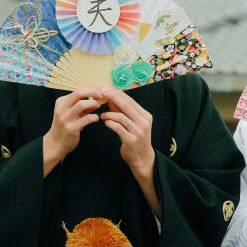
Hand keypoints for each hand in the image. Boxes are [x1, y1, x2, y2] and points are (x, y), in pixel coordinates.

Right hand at [43, 87, 104, 176]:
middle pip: (78, 93)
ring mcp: (66, 118)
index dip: (91, 88)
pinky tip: (96, 118)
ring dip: (93, 103)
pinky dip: (94, 117)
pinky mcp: (71, 128)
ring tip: (99, 106)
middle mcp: (62, 108)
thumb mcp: (71, 113)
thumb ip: (82, 105)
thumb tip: (97, 97)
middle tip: (103, 93)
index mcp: (61, 102)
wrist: (55, 143)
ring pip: (81, 104)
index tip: (101, 88)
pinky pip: (86, 119)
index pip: (78, 90)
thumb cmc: (65, 126)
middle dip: (93, 91)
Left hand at [99, 87, 160, 217]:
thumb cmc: (136, 139)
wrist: (142, 158)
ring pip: (121, 116)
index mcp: (145, 115)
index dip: (117, 93)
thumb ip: (124, 112)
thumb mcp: (133, 124)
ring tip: (101, 114)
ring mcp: (138, 131)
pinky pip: (118, 128)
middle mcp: (143, 122)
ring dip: (109, 113)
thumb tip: (110, 99)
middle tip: (101, 92)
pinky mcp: (131, 140)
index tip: (106, 88)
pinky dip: (110, 123)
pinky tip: (105, 122)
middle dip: (112, 97)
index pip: (130, 100)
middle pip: (126, 105)